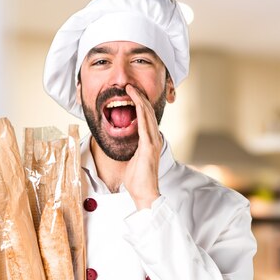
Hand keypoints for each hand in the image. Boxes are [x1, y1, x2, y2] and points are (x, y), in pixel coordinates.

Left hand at [124, 84, 161, 209]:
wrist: (145, 193)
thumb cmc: (138, 180)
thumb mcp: (132, 160)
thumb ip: (131, 150)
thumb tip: (125, 145)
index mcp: (150, 141)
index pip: (146, 118)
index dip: (139, 104)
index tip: (130, 94)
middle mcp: (154, 139)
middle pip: (148, 112)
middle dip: (139, 97)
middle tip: (130, 86)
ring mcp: (152, 141)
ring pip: (147, 115)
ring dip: (139, 100)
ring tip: (131, 89)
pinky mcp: (149, 146)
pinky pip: (144, 124)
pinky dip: (140, 111)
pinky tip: (136, 101)